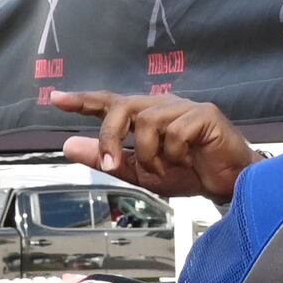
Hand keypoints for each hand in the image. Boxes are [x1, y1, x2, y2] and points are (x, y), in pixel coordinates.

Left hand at [51, 91, 257, 204]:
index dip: (83, 100)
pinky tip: (189, 159)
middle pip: (122, 107)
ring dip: (151, 155)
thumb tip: (69, 145)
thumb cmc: (187, 174)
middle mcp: (161, 105)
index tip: (55, 99)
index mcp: (144, 116)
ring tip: (168, 168)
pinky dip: (175, 153)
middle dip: (110, 137)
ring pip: (148, 123)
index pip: (109, 103)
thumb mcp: (138, 172)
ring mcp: (183, 107)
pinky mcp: (204, 114)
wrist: (226, 184)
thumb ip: (105, 158)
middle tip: (112, 165)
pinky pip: (175, 131)